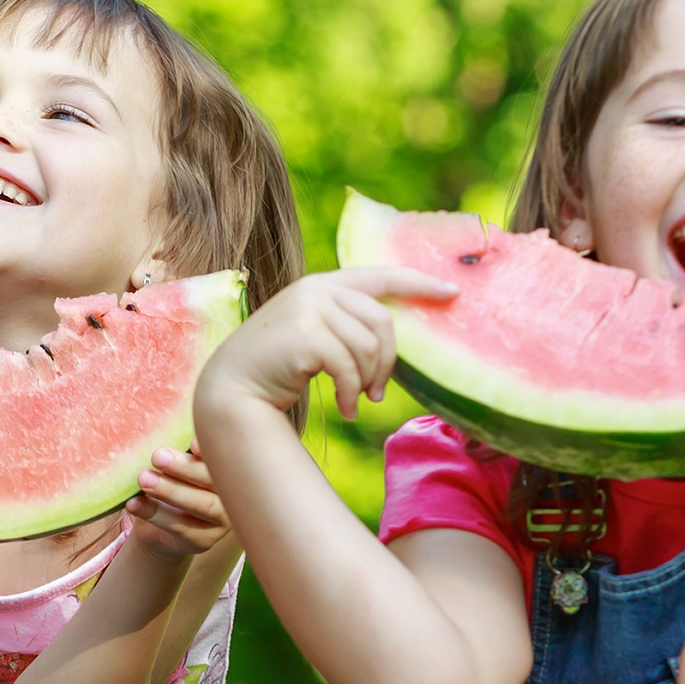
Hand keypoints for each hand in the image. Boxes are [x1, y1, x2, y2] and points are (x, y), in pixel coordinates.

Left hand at [126, 446, 228, 557]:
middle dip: (185, 468)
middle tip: (157, 456)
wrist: (159, 529)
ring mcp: (221, 520)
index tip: (193, 443)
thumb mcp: (174, 467)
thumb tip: (163, 444)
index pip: (225, 456)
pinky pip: (181, 526)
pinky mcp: (205, 541)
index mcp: (228, 468)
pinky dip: (155, 514)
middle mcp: (232, 494)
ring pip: (202, 505)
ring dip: (171, 491)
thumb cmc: (169, 485)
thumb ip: (177, 454)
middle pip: (215, 479)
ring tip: (143, 479)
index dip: (211, 450)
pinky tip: (134, 504)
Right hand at [196, 268, 452, 421]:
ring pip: (368, 347)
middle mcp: (317, 289)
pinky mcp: (305, 334)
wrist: (233, 387)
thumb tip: (392, 341)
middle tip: (378, 392)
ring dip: (368, 383)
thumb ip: (345, 325)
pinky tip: (346, 409)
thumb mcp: (315, 335)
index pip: (381, 275)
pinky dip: (353, 394)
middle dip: (387, 362)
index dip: (418, 283)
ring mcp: (309, 308)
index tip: (451, 293)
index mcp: (324, 284)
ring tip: (357, 401)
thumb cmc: (277, 367)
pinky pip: (350, 367)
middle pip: (382, 321)